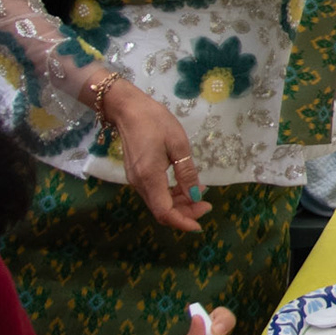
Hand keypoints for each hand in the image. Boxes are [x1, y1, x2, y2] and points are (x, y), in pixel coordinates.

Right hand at [99, 77, 212, 231]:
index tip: (200, 225)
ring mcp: (136, 180)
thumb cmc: (155, 122)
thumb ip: (187, 173)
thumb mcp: (178, 145)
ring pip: (158, 203)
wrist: (128, 109)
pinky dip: (171, 195)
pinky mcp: (137, 175)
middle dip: (185, 213)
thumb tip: (196, 196)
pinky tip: (185, 187)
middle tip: (207, 204)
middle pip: (161, 210)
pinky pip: (154, 193)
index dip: (182, 222)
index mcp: (149, 177)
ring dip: (179, 204)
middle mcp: (139, 183)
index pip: (164, 212)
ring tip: (200, 194)